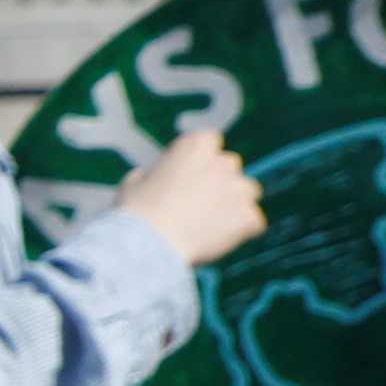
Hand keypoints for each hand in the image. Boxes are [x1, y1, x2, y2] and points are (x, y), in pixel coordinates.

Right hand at [122, 129, 265, 270]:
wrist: (148, 244)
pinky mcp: (249, 216)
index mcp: (195, 145)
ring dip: (234, 203)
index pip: (209, 141)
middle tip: (198, 204)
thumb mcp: (133, 184)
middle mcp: (223, 161)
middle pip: (229, 166)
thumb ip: (152, 175)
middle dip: (218, 181)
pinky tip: (217, 242)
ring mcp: (240, 188)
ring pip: (247, 191)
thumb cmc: (135, 213)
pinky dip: (241, 232)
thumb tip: (151, 178)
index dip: (199, 159)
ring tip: (210, 225)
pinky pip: (252, 223)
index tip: (188, 175)